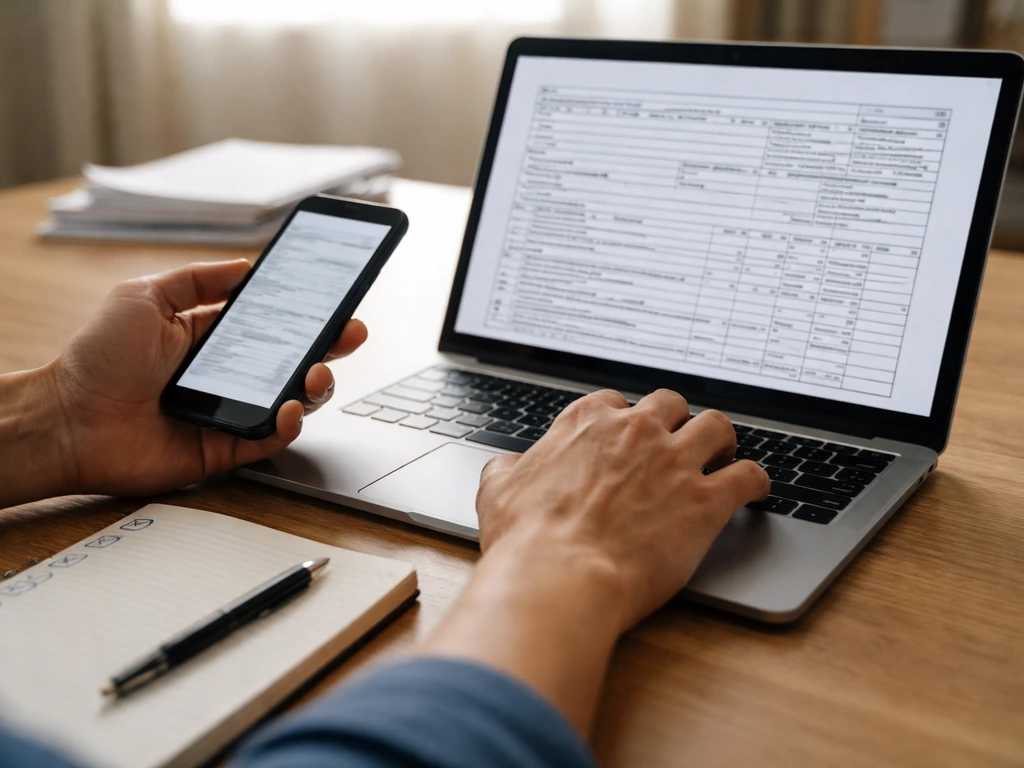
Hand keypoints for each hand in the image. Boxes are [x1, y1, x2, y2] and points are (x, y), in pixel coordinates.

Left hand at [47, 260, 366, 496]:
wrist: (67, 420)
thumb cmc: (96, 358)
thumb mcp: (144, 296)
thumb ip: (198, 280)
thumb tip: (247, 264)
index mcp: (212, 336)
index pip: (273, 322)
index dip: (306, 311)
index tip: (334, 297)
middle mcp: (228, 373)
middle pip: (294, 359)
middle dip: (329, 345)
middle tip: (350, 332)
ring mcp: (230, 410)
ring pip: (292, 399)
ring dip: (317, 384)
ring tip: (318, 372)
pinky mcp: (226, 447)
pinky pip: (270, 437)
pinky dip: (288, 424)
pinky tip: (290, 406)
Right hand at [476, 389, 769, 632]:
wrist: (558, 577)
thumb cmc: (525, 538)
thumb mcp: (497, 490)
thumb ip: (508, 468)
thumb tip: (508, 467)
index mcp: (587, 423)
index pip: (617, 403)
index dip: (624, 422)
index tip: (626, 440)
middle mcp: (635, 431)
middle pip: (671, 403)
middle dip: (675, 422)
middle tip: (675, 446)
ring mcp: (674, 462)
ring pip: (717, 426)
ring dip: (721, 441)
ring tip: (721, 457)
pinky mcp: (705, 501)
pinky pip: (749, 475)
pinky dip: (756, 482)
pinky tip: (756, 491)